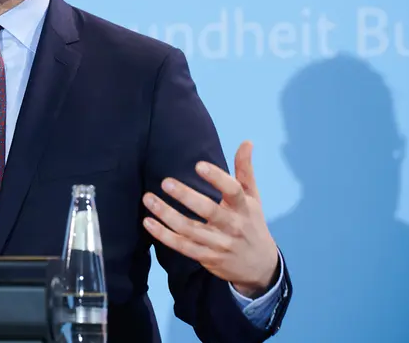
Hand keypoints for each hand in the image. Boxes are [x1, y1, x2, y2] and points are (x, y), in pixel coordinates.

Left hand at [142, 141, 278, 298]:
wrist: (260, 266)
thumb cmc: (252, 223)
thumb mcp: (253, 197)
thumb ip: (245, 170)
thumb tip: (246, 141)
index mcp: (244, 208)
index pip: (233, 191)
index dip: (217, 178)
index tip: (199, 165)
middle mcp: (232, 226)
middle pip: (209, 211)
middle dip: (186, 197)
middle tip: (165, 182)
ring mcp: (218, 244)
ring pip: (189, 229)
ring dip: (166, 214)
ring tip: (148, 198)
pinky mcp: (206, 257)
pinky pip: (182, 246)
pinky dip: (164, 235)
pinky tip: (148, 222)